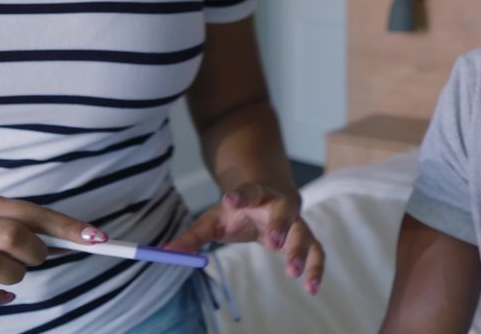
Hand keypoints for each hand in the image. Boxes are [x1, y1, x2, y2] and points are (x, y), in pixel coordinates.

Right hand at [0, 195, 106, 314]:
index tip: (97, 238)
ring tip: (13, 276)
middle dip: (35, 252)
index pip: (32, 213)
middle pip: (11, 235)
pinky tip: (1, 297)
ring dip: (14, 275)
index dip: (66, 227)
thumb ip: (33, 227)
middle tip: (35, 259)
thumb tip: (83, 238)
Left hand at [164, 182, 324, 294]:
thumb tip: (163, 254)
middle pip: (285, 211)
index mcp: (257, 194)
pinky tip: (312, 289)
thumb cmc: (239, 210)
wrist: (271, 193)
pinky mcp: (305, 237)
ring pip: (304, 233)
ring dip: (300, 252)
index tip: (231, 200)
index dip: (242, 195)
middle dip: (280, 225)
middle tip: (272, 243)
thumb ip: (192, 237)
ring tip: (293, 273)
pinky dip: (317, 268)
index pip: (250, 191)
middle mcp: (280, 205)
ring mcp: (296, 221)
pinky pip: (317, 251)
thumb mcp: (214, 219)